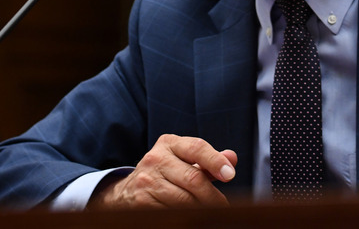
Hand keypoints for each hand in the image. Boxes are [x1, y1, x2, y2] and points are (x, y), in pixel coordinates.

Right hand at [89, 134, 237, 208]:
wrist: (126, 191)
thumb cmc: (165, 172)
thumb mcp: (183, 159)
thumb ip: (208, 159)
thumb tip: (231, 158)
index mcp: (170, 143)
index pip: (197, 148)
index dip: (215, 161)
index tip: (230, 175)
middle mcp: (156, 158)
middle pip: (193, 178)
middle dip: (212, 195)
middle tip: (223, 205)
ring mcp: (147, 180)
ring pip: (183, 199)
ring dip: (201, 208)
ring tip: (210, 212)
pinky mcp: (141, 202)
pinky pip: (171, 212)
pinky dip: (185, 216)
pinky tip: (191, 216)